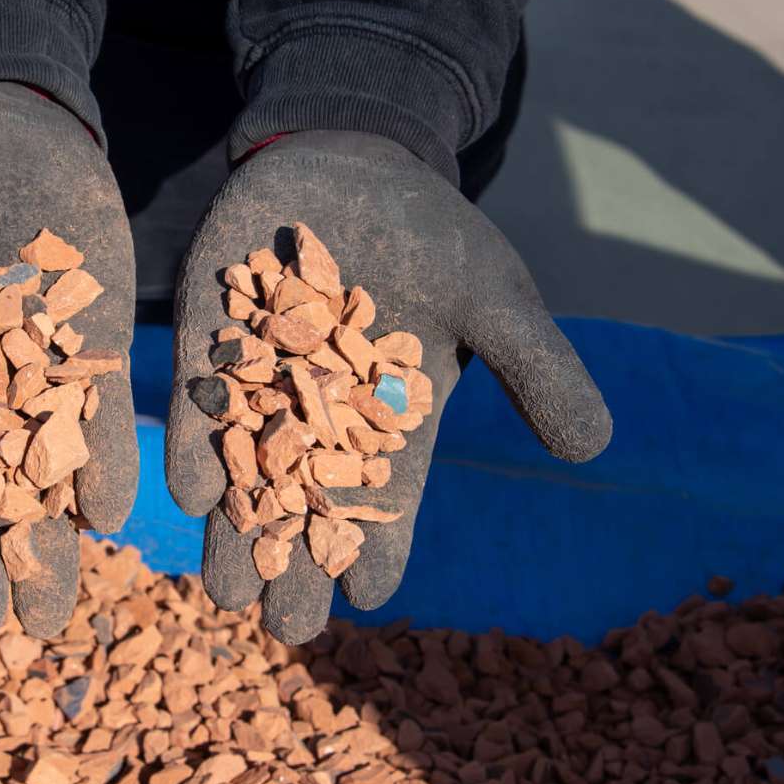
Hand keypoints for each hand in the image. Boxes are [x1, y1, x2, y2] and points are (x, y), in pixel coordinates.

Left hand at [166, 131, 610, 643]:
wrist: (354, 157)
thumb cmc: (436, 238)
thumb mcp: (497, 297)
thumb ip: (536, 368)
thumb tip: (592, 448)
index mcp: (391, 429)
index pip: (387, 508)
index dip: (380, 554)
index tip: (368, 599)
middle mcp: (318, 423)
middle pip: (306, 511)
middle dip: (296, 568)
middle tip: (286, 626)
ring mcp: (259, 385)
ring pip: (245, 476)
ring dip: (236, 534)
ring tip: (229, 591)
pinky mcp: (210, 340)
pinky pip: (199, 407)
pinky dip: (195, 447)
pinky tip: (190, 493)